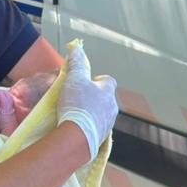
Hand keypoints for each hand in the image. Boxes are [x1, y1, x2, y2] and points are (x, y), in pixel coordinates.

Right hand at [56, 45, 117, 161]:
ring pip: (101, 115)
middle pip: (105, 99)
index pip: (108, 81)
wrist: (78, 137)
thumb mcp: (74, 79)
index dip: (97, 80)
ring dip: (91, 113)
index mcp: (108, 92)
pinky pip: (96, 129)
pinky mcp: (100, 138)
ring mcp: (107, 124)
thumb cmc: (77, 105)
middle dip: (93, 98)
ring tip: (75, 115)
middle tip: (78, 99)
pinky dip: (88, 127)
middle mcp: (112, 108)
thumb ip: (76, 63)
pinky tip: (76, 128)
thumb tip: (76, 48)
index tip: (86, 82)